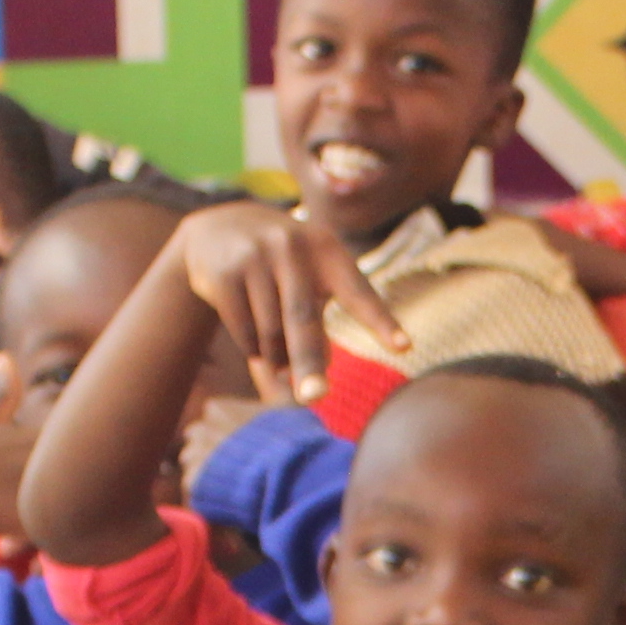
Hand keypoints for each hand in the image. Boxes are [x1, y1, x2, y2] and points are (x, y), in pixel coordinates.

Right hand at [178, 200, 399, 406]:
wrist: (220, 226)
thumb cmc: (282, 266)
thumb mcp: (309, 281)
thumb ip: (318, 326)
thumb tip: (312, 379)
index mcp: (327, 250)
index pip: (359, 293)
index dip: (381, 322)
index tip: (405, 347)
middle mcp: (292, 247)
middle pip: (303, 319)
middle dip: (309, 363)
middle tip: (316, 398)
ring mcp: (255, 258)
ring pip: (271, 333)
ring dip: (278, 361)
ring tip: (282, 367)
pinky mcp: (224, 275)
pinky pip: (244, 332)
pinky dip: (253, 350)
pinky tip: (255, 344)